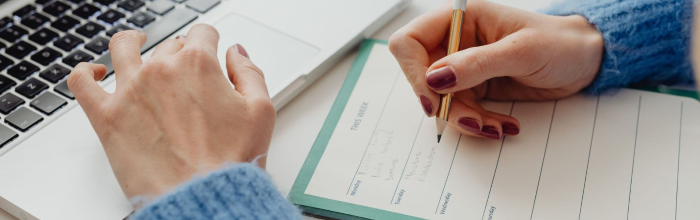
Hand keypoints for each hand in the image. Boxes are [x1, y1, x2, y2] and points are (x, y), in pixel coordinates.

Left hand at [67, 25, 275, 198]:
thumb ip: (249, 72)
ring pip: (122, 48)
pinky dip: (86, 71)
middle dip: (181, 54)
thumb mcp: (261, 112)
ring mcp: (129, 91)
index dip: (210, 42)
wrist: (202, 198)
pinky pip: (81, 81)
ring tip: (136, 45)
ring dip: (131, 42)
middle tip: (189, 78)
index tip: (211, 53)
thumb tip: (235, 54)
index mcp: (198, 64)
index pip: (203, 33)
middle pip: (169, 45)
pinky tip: (96, 73)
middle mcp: (161, 70)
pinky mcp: (106, 117)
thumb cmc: (232, 162)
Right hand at [389, 0, 602, 138]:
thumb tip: (436, 78)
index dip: (413, 71)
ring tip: (495, 126)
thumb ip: (477, 64)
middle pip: (422, 77)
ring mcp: (463, 66)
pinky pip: (460, 111)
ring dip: (464, 119)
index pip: (411, 42)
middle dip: (444, 103)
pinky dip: (477, 123)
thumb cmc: (559, 43)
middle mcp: (455, 41)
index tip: (432, 99)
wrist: (583, 61)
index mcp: (459, 19)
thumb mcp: (521, 51)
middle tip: (471, 119)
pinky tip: (502, 125)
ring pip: (441, 100)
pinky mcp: (474, 87)